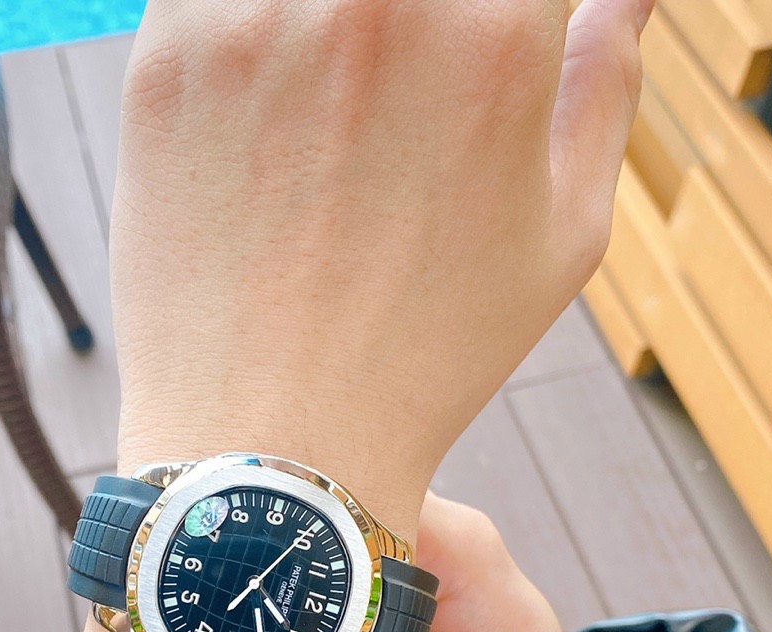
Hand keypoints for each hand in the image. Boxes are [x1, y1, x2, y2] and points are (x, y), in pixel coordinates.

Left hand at [77, 0, 652, 631]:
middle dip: (403, 28)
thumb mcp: (563, 239)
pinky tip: (261, 102)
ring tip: (325, 114)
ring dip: (321, 29)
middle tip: (388, 97)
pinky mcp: (165, 58)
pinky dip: (239, 25)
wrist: (276, 449)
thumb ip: (606, 86)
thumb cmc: (426, 360)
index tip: (464, 59)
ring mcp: (258, 18)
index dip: (493, 19)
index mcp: (499, 31)